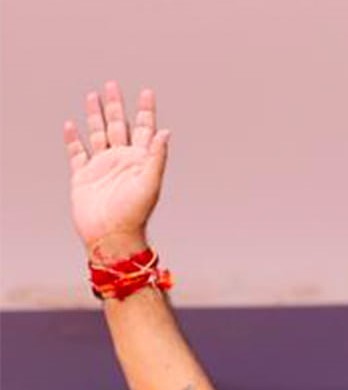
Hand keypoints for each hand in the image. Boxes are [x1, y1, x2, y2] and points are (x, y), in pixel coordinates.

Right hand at [64, 82, 169, 260]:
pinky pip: (77, 153)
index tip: (146, 91)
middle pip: (118, 126)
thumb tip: (165, 131)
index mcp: (140, 160)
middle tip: (112, 84)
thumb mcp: (149, 183)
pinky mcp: (83, 176)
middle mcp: (122, 160)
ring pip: (98, 134)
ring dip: (95, 115)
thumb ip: (157, 157)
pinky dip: (73, 139)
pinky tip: (71, 125)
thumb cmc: (135, 213)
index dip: (146, 110)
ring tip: (93, 95)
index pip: (145, 129)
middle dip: (116, 106)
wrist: (111, 235)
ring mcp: (102, 167)